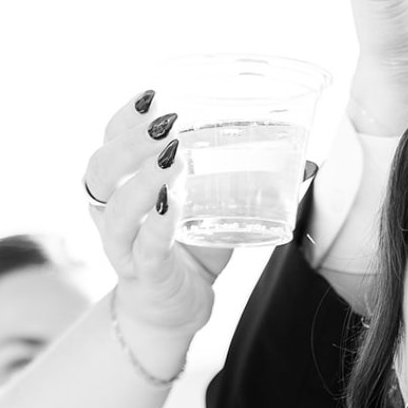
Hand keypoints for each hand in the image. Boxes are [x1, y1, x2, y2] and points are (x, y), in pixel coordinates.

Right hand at [83, 91, 228, 346]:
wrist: (176, 310)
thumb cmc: (190, 251)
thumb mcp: (211, 208)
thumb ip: (242, 181)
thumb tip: (306, 163)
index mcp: (121, 187)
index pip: (109, 142)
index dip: (125, 118)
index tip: (152, 97)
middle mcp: (112, 214)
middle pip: (101, 169)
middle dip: (130, 141)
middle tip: (166, 125)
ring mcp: (125, 248)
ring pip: (115, 209)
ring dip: (141, 180)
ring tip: (172, 159)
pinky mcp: (145, 276)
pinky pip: (145, 249)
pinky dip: (157, 226)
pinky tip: (171, 207)